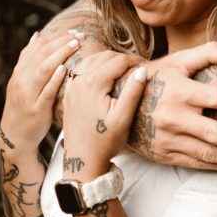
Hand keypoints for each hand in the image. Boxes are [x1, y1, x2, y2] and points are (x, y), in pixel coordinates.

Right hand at [0, 31, 81, 147]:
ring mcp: (28, 95)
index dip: (55, 37)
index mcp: (20, 72)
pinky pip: (45, 92)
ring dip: (59, 54)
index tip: (73, 31)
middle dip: (60, 42)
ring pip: (42, 69)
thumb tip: (38, 35)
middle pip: (41, 55)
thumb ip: (30, 60)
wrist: (15, 136)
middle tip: (79, 35)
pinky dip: (54, 79)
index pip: (37, 48)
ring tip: (75, 45)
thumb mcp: (24, 81)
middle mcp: (22, 81)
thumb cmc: (25, 105)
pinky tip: (65, 69)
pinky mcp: (36, 110)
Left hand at [62, 51, 148, 178]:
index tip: (148, 66)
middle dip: (123, 59)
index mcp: (93, 84)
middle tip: (138, 68)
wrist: (81, 160)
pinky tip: (103, 72)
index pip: (118, 61)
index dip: (135, 61)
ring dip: (108, 60)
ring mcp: (71, 87)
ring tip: (123, 68)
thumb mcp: (123, 118)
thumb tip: (142, 70)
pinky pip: (80, 70)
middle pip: (104, 57)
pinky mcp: (68, 93)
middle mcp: (79, 81)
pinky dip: (94, 65)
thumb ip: (133, 91)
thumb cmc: (105, 142)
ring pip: (91, 60)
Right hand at [136, 42, 216, 169]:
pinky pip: (197, 164)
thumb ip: (208, 54)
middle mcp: (175, 117)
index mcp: (181, 92)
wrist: (116, 105)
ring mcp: (169, 139)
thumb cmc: (156, 79)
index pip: (216, 98)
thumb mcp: (178, 61)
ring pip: (208, 154)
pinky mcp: (166, 154)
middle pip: (215, 133)